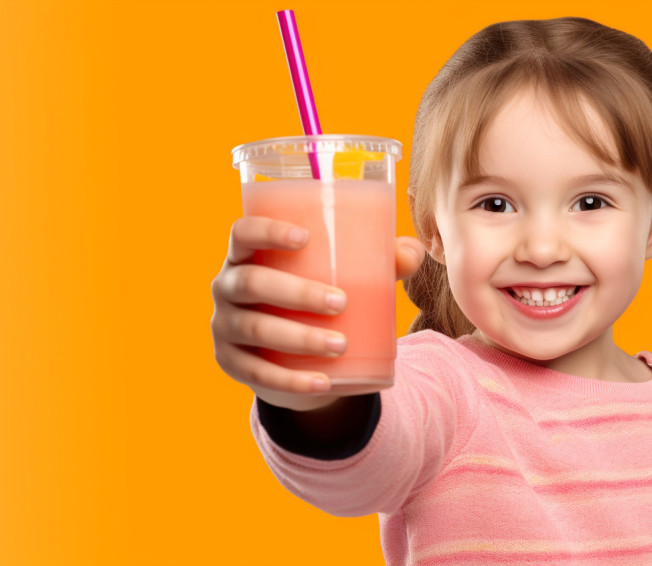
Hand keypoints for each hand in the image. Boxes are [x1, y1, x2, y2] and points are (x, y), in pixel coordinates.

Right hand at [210, 216, 424, 410]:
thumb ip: (378, 260)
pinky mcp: (230, 362)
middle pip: (251, 282)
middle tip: (340, 302)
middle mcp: (226, 286)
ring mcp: (223, 326)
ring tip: (341, 344)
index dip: (266, 231)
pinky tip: (323, 383)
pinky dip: (292, 380)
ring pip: (255, 330)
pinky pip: (257, 373)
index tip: (305, 238)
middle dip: (296, 292)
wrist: (290, 351)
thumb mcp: (342, 276)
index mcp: (246, 254)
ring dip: (299, 337)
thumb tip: (411, 252)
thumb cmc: (316, 294)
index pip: (242, 233)